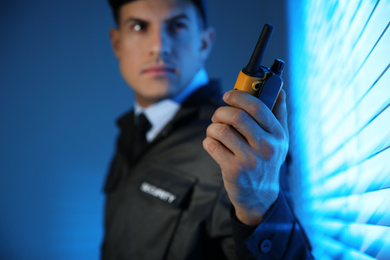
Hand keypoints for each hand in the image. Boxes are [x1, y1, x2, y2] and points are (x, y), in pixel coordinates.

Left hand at [203, 89, 288, 224]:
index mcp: (277, 135)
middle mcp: (266, 147)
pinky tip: (213, 144)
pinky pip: (212, 145)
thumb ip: (278, 113)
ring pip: (221, 130)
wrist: (260, 196)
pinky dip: (208, 141)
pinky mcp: (233, 170)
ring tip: (215, 131)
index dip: (239, 96)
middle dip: (221, 111)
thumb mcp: (279, 139)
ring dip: (212, 127)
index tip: (228, 95)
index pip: (258, 107)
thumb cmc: (267, 161)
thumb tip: (279, 89)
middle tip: (218, 116)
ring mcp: (249, 160)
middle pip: (236, 116)